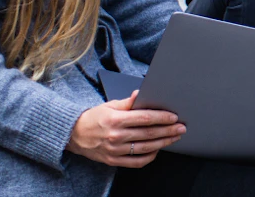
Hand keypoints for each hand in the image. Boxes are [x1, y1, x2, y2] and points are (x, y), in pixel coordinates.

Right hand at [67, 91, 184, 167]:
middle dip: (168, 130)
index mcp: (115, 120)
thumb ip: (128, 102)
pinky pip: (136, 162)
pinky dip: (150, 157)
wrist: (73, 134)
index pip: (145, 118)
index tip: (174, 116)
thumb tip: (141, 93)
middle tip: (181, 128)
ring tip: (175, 138)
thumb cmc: (93, 118)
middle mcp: (116, 136)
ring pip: (146, 148)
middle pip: (149, 133)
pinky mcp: (113, 160)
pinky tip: (157, 150)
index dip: (162, 118)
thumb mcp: (109, 105)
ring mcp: (115, 150)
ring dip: (164, 143)